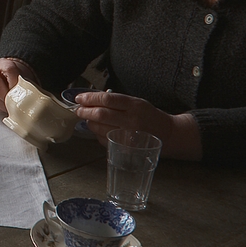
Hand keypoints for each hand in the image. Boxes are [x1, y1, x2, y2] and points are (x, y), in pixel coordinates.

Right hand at [0, 58, 36, 112]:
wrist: (4, 75)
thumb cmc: (15, 77)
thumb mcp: (22, 76)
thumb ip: (25, 84)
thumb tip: (34, 98)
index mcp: (3, 63)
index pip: (9, 70)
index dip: (14, 82)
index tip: (20, 92)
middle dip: (5, 96)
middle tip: (13, 104)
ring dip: (0, 104)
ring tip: (9, 109)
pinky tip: (2, 108)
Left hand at [72, 90, 202, 159]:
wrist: (167, 133)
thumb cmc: (148, 115)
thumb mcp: (136, 102)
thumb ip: (116, 101)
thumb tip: (91, 100)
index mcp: (134, 105)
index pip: (107, 99)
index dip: (90, 98)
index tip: (79, 98)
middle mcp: (131, 120)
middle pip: (101, 115)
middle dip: (85, 111)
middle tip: (78, 110)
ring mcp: (128, 136)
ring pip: (99, 128)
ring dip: (89, 123)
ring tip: (88, 119)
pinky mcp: (124, 148)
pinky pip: (103, 139)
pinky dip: (97, 133)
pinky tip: (99, 129)